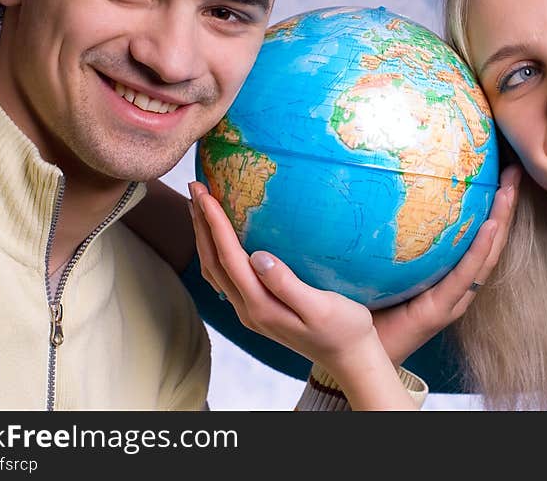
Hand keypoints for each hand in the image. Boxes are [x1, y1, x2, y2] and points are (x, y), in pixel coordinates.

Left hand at [187, 181, 391, 386]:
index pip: (229, 258)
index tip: (205, 194)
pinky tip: (223, 238)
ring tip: (200, 207)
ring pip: (216, 271)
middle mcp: (248, 310)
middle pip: (213, 262)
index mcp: (261, 306)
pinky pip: (227, 277)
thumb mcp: (321, 306)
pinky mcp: (259, 310)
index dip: (214, 224)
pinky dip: (217, 252)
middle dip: (201, 225)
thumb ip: (287, 284)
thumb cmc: (344, 329)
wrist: (350, 358)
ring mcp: (251, 312)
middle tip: (195, 188)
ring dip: (205, 238)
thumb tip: (258, 256)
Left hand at [370, 164, 519, 366]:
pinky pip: (465, 275)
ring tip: (509, 190)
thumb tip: (366, 183)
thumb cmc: (363, 303)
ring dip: (501, 220)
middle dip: (504, 205)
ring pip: (486, 253)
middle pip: (490, 238)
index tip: (497, 168)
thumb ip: (380, 230)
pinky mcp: (441, 308)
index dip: (490, 203)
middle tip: (514, 170)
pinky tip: (491, 224)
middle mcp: (455, 283)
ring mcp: (451, 297)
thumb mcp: (376, 259)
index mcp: (445, 271)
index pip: (475, 232)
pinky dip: (480, 249)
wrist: (355, 350)